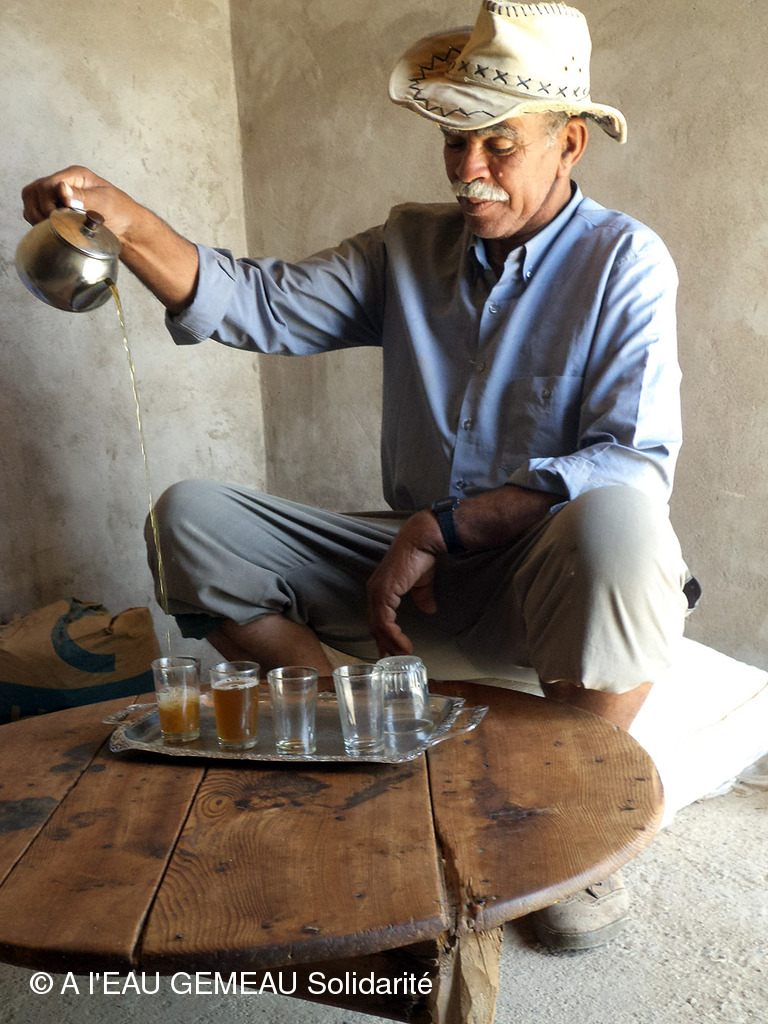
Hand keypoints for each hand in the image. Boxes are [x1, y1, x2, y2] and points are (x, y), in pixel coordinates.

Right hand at [21, 166, 199, 313]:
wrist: (126, 227)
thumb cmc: (120, 211)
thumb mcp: (104, 202)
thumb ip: (83, 196)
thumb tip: (62, 189)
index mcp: (74, 176)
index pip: (47, 184)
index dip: (48, 202)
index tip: (60, 216)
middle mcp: (62, 183)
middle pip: (33, 191)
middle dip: (39, 210)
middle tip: (55, 224)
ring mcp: (57, 197)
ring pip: (30, 201)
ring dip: (36, 216)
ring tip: (52, 227)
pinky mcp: (55, 210)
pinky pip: (35, 213)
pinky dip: (38, 222)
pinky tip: (51, 230)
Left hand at [366, 510, 444, 657]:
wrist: (423, 541)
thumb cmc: (422, 557)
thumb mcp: (422, 582)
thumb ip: (422, 596)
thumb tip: (429, 609)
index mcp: (380, 589)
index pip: (377, 617)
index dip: (384, 635)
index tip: (391, 650)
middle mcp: (374, 592)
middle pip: (375, 625)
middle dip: (384, 644)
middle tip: (392, 660)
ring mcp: (377, 593)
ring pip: (378, 627)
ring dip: (390, 644)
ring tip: (403, 655)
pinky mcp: (384, 594)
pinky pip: (385, 623)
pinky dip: (393, 636)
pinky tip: (404, 645)